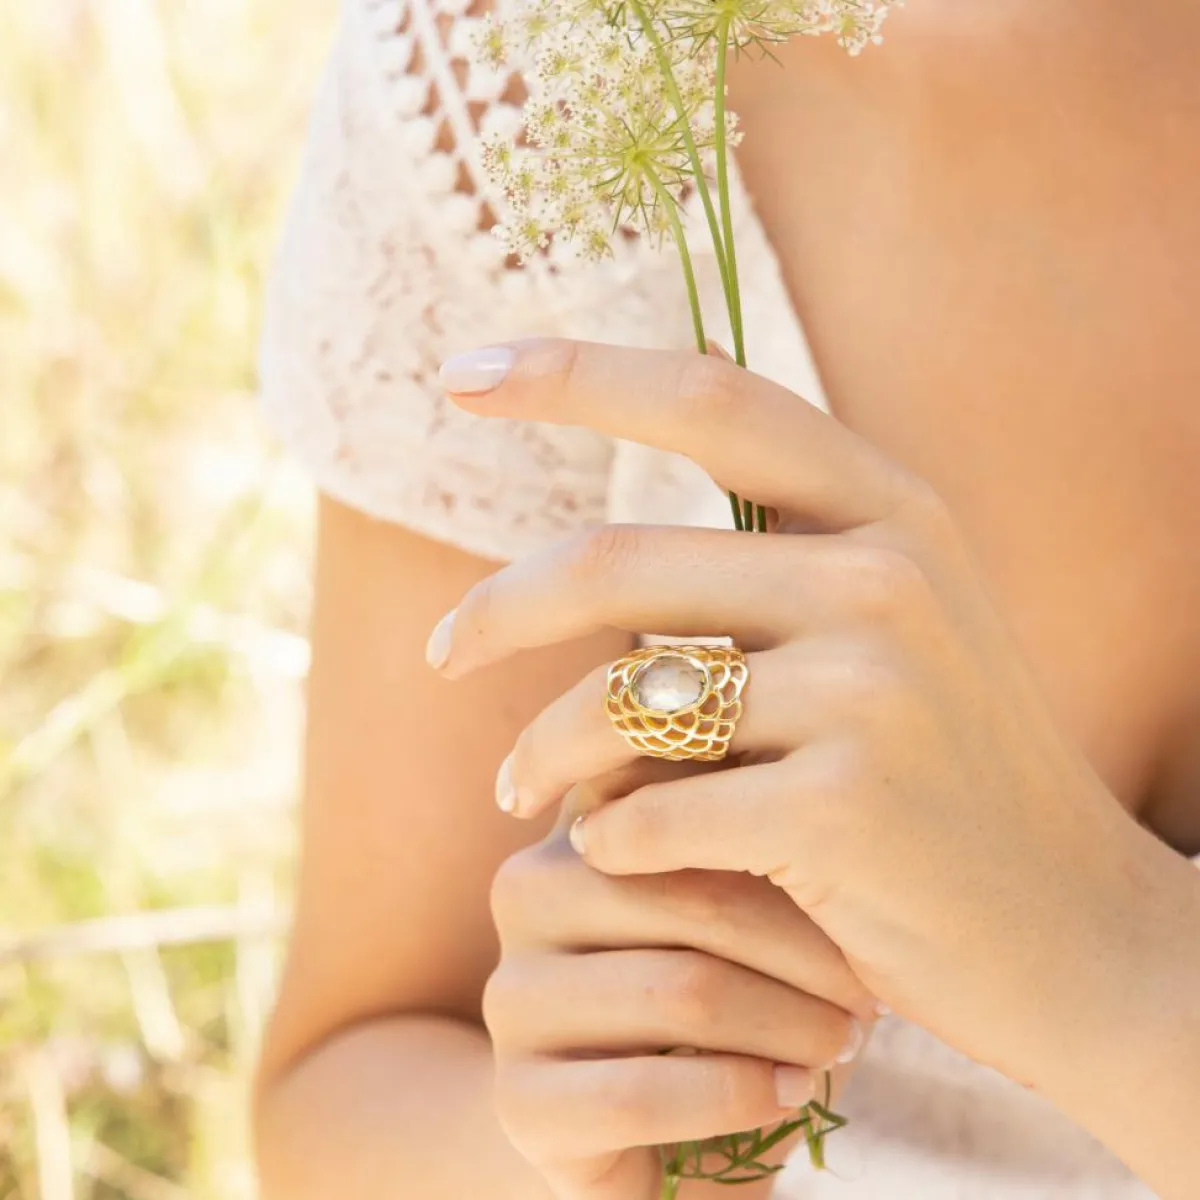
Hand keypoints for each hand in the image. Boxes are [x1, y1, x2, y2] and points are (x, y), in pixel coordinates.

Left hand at [433, 337, 1190, 1103]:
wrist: (1067, 931)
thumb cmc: (940, 782)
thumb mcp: (884, 639)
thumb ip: (764, 576)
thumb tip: (567, 571)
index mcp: (891, 511)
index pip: (710, 398)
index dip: (575, 372)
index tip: (463, 373)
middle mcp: (884, 578)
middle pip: (616, 563)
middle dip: (496, 612)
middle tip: (437, 654)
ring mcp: (873, 689)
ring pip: (617, 700)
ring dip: (540, 752)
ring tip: (517, 795)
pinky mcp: (846, 806)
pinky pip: (649, 812)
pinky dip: (608, 841)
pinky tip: (619, 861)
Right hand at [483, 797, 876, 1199]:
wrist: (662, 1134)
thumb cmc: (725, 1000)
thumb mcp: (743, 910)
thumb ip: (749, 839)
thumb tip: (819, 782)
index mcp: (582, 826)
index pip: (683, 800)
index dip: (782, 844)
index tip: (856, 883)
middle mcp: (527, 893)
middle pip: (692, 897)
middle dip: (802, 947)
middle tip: (868, 987)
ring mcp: (511, 994)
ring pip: (678, 991)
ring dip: (787, 1023)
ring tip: (842, 1040)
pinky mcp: (515, 1096)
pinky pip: (642, 1092)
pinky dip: (739, 1095)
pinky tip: (789, 1095)